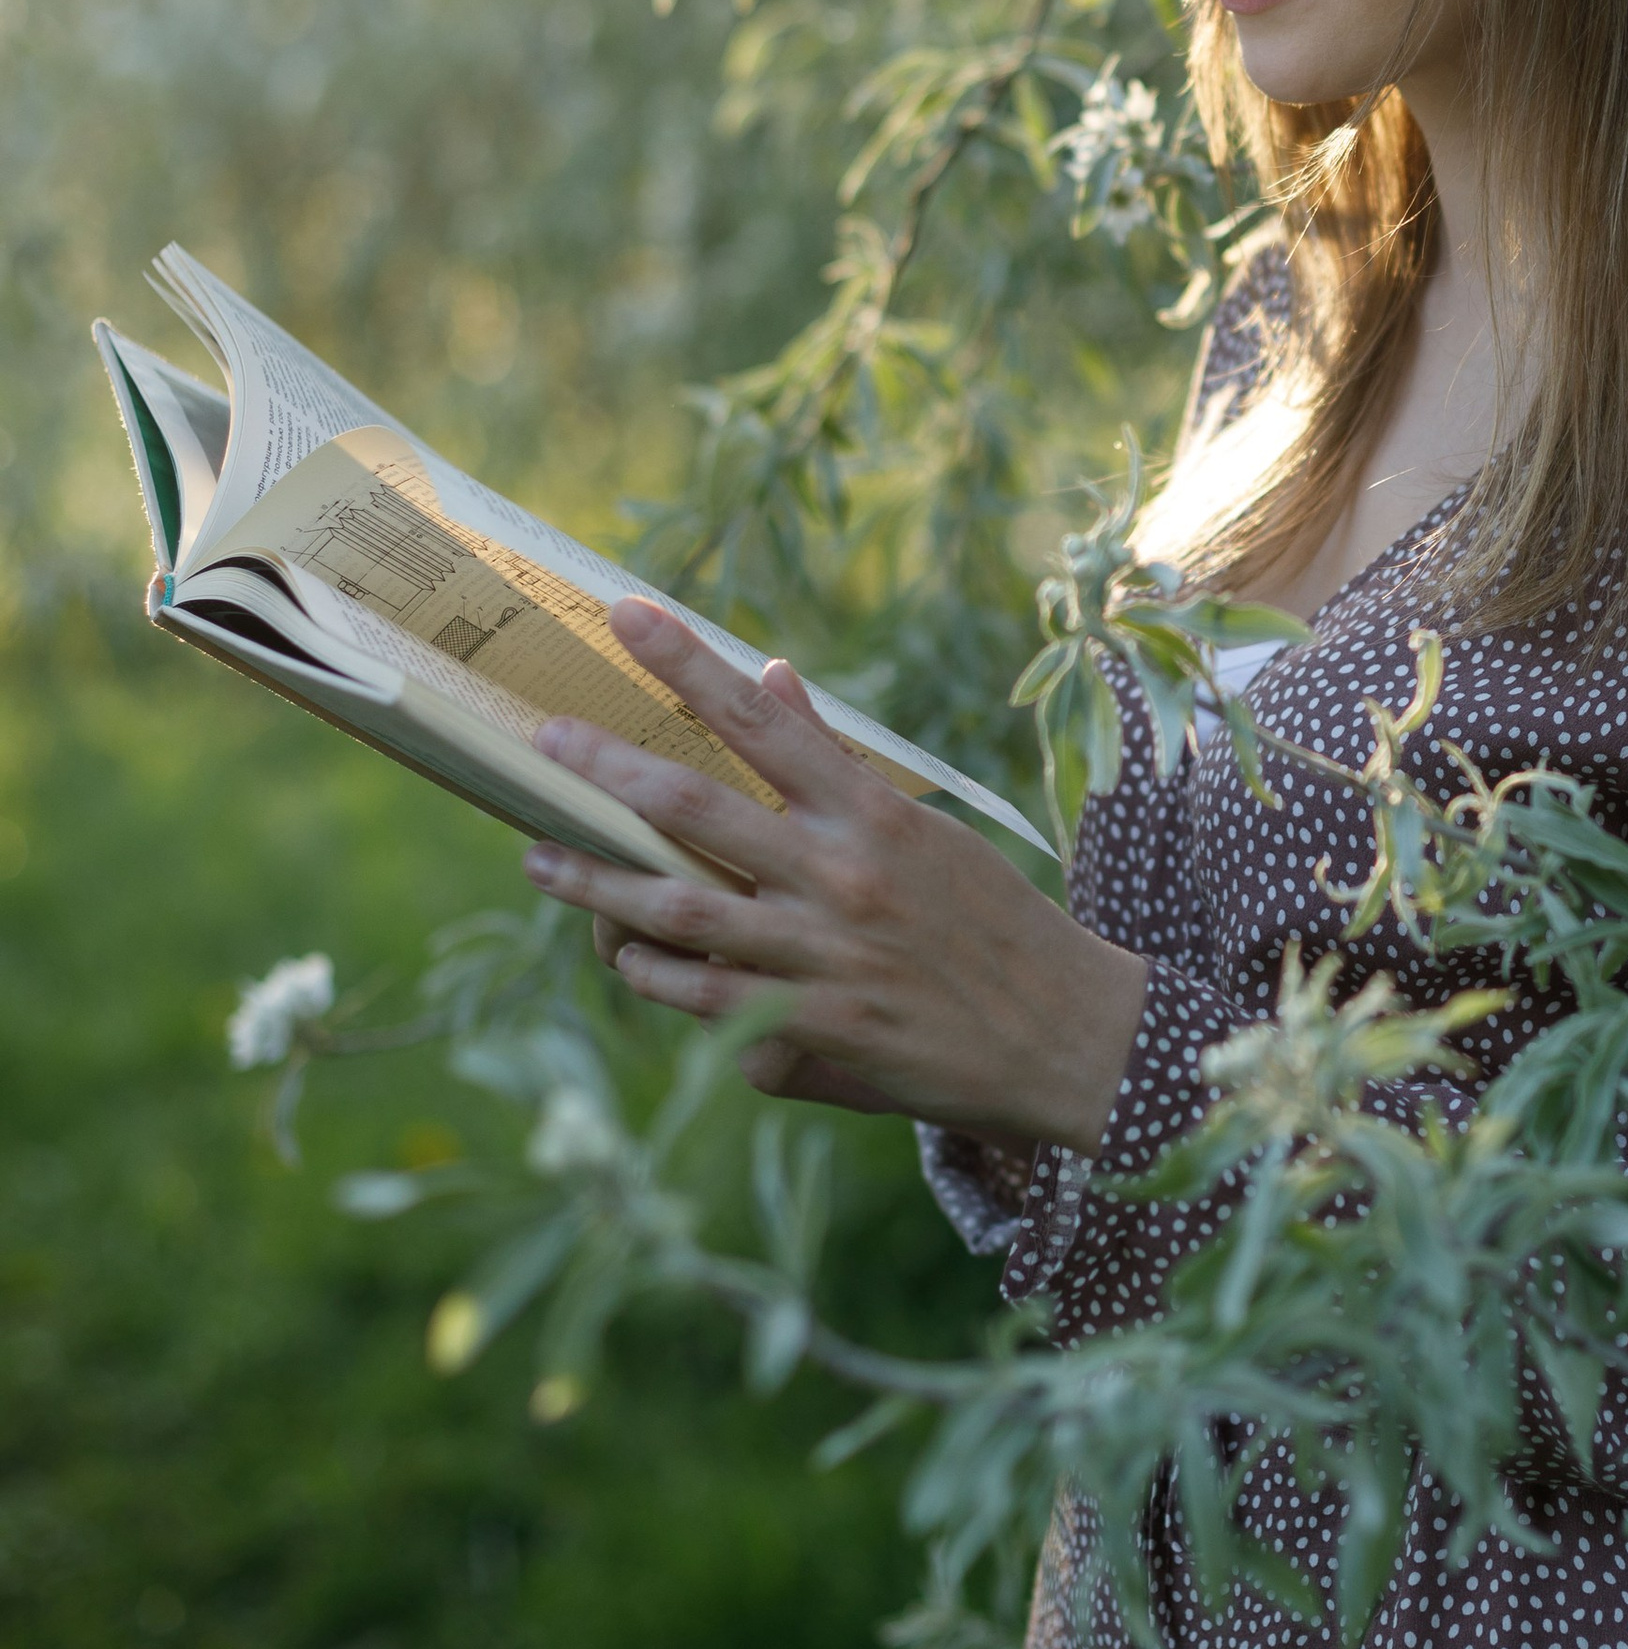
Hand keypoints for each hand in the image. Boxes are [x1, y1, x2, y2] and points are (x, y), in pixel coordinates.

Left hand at [518, 598, 1147, 1153]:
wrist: (1069, 1036)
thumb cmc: (994, 922)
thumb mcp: (926, 829)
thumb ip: (836, 759)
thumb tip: (769, 675)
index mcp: (873, 814)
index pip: (763, 719)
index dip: (689, 662)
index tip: (627, 612)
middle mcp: (841, 875)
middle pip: (697, 809)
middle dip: (608, 769)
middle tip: (544, 737)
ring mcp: (823, 953)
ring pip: (680, 909)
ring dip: (597, 883)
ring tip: (537, 858)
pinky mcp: (816, 1025)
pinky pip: (707, 995)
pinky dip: (655, 972)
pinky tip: (622, 954)